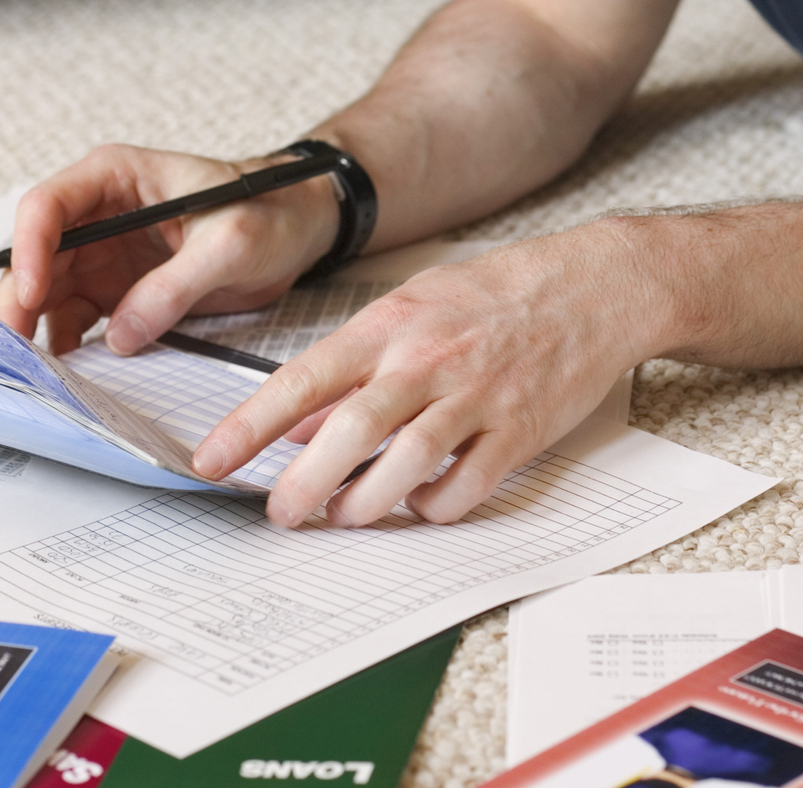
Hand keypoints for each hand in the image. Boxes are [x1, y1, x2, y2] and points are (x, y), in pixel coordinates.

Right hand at [0, 144, 339, 353]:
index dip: (30, 249)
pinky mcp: (118, 290)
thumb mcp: (230, 243)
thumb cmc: (270, 210)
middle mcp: (98, 214)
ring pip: (49, 294)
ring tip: (40, 375)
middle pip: (36, 256)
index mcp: (116, 177)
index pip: (48, 206)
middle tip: (16, 352)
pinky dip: (70, 346)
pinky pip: (79, 319)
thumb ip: (174, 286)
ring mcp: (104, 255)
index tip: (34, 295)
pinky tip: (71, 375)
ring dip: (39, 331)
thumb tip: (119, 335)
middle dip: (22, 302)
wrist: (299, 227)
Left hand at [191, 225, 663, 527]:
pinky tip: (421, 504)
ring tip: (345, 516)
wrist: (592, 287)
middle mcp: (427, 361)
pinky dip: (435, 507)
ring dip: (365, 504)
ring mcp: (476, 396)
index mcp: (390, 325)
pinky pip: (465, 487)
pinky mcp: (519, 430)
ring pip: (405, 466)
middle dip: (303, 484)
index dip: (250, 426)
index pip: (302, 380)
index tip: (209, 460)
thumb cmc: (496, 295)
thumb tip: (303, 424)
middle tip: (279, 514)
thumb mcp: (414, 308)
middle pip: (349, 433)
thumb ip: (357, 365)